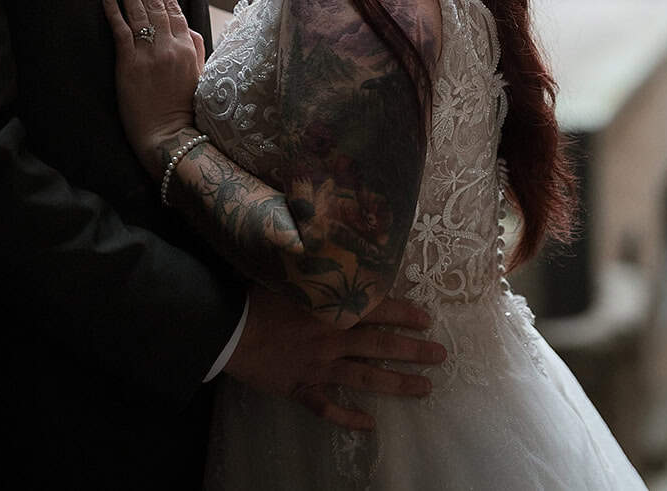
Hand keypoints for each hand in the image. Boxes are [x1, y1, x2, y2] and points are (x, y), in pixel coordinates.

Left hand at [101, 0, 206, 167]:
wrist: (172, 136)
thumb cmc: (185, 109)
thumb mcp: (200, 74)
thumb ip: (195, 48)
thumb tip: (188, 30)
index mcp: (187, 44)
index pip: (173, 5)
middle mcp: (170, 43)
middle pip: (154, 1)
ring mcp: (150, 52)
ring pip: (138, 9)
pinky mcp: (130, 63)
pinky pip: (120, 29)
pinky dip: (113, 9)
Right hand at [223, 288, 444, 430]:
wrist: (226, 330)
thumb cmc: (253, 296)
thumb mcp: (286, 274)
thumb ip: (314, 266)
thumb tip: (329, 240)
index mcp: (329, 310)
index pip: (377, 310)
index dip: (404, 314)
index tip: (427, 318)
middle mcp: (331, 340)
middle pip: (381, 346)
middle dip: (413, 351)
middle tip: (439, 356)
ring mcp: (318, 368)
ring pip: (365, 378)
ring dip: (396, 384)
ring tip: (424, 389)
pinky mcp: (300, 388)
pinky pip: (327, 407)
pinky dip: (348, 417)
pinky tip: (369, 425)